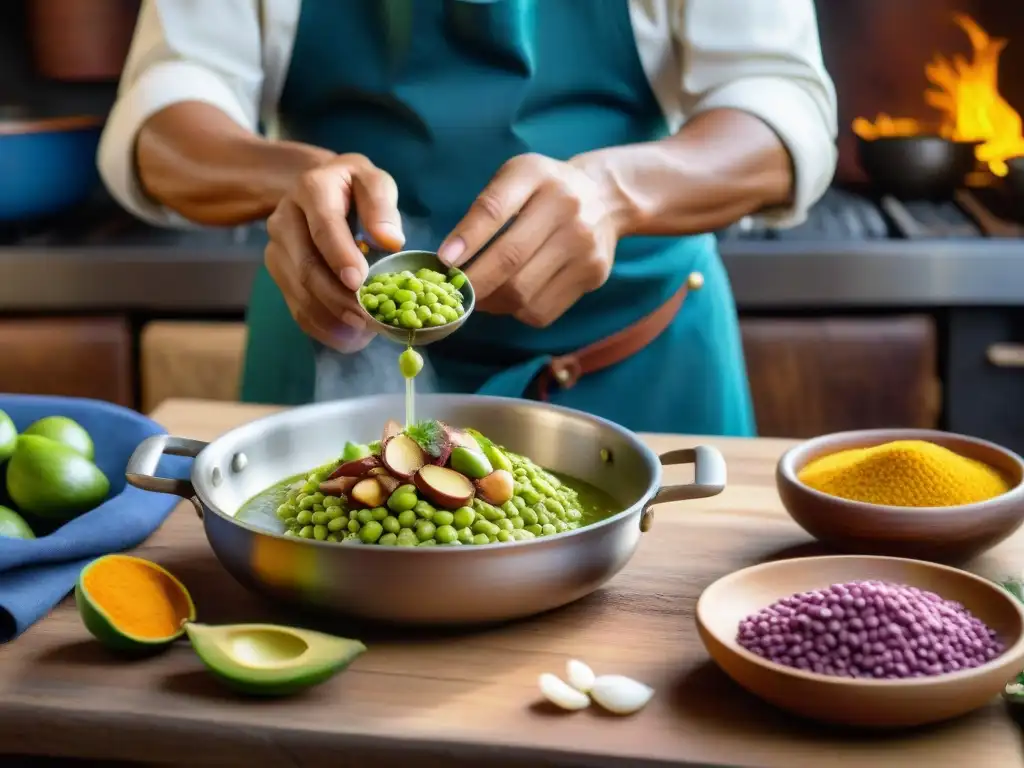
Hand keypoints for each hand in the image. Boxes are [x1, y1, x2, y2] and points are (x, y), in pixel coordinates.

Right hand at [265, 154, 404, 351]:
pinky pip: (296, 307)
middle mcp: (285, 218)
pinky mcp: (279, 272)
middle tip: (368, 318)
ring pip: (299, 292)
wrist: (321, 190)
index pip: (323, 226)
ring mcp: (277, 248)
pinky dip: (323, 327)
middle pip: (307, 266)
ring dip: (332, 316)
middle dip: (338, 297)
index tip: (359, 281)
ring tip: (364, 331)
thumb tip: (390, 240)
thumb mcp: (373, 182)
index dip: (340, 256)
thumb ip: (382, 205)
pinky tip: (349, 337)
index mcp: (311, 189)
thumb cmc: (355, 188)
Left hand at [438, 153, 623, 327]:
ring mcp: (583, 246)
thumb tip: (451, 258)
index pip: (495, 209)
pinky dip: (517, 311)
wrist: (606, 197)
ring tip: (480, 298)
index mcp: (537, 177)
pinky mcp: (593, 275)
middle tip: (453, 293)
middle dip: (473, 283)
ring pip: (523, 293)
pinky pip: (543, 310)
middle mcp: (566, 209)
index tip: (443, 261)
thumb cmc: (545, 189)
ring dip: (492, 303)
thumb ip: (485, 209)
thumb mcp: (516, 178)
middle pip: (509, 259)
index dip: (467, 238)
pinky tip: (510, 300)